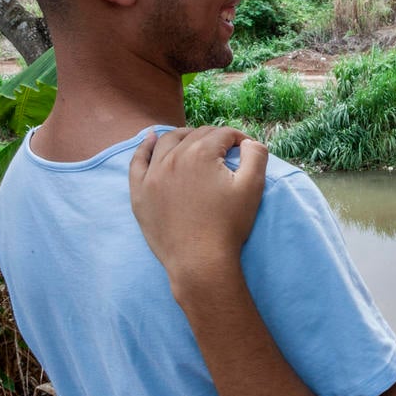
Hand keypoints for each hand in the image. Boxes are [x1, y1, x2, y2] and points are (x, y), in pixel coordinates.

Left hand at [129, 126, 267, 293]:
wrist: (200, 261)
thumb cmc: (228, 225)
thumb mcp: (252, 187)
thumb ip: (256, 156)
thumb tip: (249, 142)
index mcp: (201, 153)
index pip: (222, 134)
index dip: (238, 138)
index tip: (246, 149)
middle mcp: (174, 157)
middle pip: (196, 135)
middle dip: (214, 138)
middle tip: (226, 150)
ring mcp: (153, 174)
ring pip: (167, 142)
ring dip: (184, 136)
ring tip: (194, 140)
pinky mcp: (140, 191)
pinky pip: (139, 161)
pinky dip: (145, 147)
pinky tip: (151, 139)